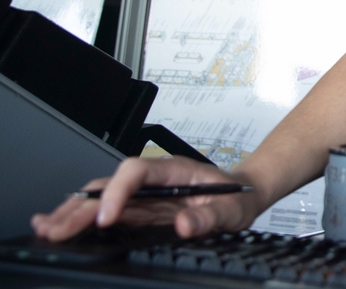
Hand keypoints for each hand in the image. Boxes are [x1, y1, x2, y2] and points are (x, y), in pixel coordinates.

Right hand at [31, 156, 260, 241]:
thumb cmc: (237, 197)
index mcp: (174, 170)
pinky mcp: (140, 210)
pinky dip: (82, 218)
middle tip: (57, 229)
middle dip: (82, 205)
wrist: (243, 194)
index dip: (117, 192)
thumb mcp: (234, 209)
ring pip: (102, 196)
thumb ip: (212, 216)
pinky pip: (108, 211)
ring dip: (73, 211)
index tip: (106, 217)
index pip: (136, 172)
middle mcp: (154, 179)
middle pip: (110, 184)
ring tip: (48, 227)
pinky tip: (62, 226)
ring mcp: (145, 194)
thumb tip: (185, 224)